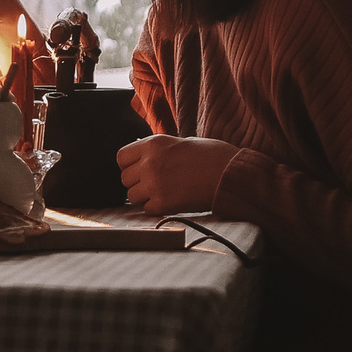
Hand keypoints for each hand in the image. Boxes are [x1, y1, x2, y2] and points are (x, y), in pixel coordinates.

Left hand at [117, 135, 239, 215]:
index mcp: (153, 144)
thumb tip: (144, 160)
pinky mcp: (163, 203)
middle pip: (125, 178)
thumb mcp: (181, 142)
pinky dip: (156, 208)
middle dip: (137, 182)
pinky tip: (171, 201)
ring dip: (144, 197)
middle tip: (154, 183)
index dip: (129, 165)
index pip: (121, 158)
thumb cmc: (211, 156)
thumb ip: (159, 151)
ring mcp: (154, 184)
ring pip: (132, 196)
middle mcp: (149, 163)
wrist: (230, 174)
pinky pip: (147, 209)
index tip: (138, 169)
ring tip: (163, 193)